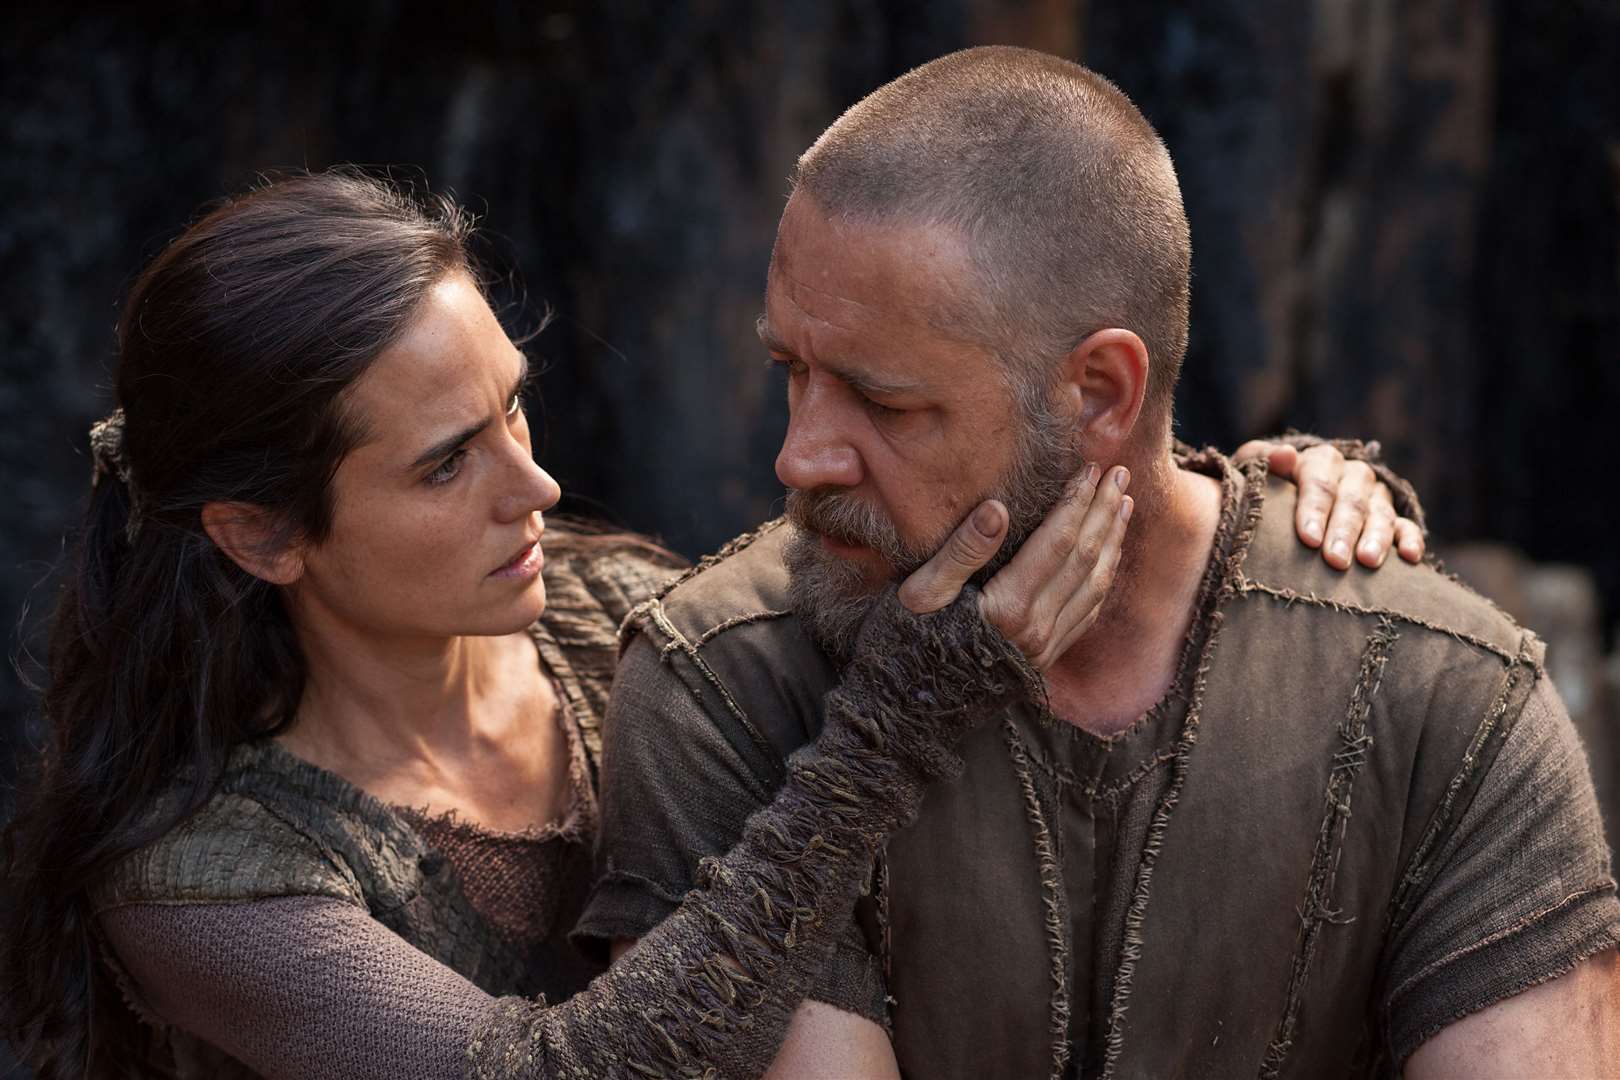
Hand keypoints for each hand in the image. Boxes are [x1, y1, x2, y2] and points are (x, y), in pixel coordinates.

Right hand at [897, 462, 1129, 669]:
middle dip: (1104, 512)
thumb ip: (961, 551)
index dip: (1076, 503)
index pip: (1056, 542)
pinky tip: (1108, 556)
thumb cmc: (905, 641)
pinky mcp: (1044, 660)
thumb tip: (997, 509)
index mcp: (1007, 607)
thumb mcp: (920, 592)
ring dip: (1112, 541)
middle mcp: (1035, 628)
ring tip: (1124, 506)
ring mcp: (1044, 648)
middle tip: (1120, 474)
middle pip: (1084, 558)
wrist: (907, 707)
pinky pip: (1087, 614)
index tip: (1089, 469)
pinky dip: (1103, 578)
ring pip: (1094, 585)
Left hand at [1232, 440, 1424, 568]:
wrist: (1287, 501)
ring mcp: (1374, 496)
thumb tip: (1284, 455)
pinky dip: (1410, 539)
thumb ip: (1261, 460)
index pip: (1319, 482)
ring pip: (1380, 513)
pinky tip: (1409, 557)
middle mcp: (1351, 475)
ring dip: (1376, 537)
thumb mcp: (1254, 472)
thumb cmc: (1266, 491)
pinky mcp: (1392, 517)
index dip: (1314, 509)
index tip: (1307, 538)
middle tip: (1335, 560)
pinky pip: (1405, 525)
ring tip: (1367, 562)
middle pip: (1352, 501)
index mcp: (1319, 461)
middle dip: (1344, 531)